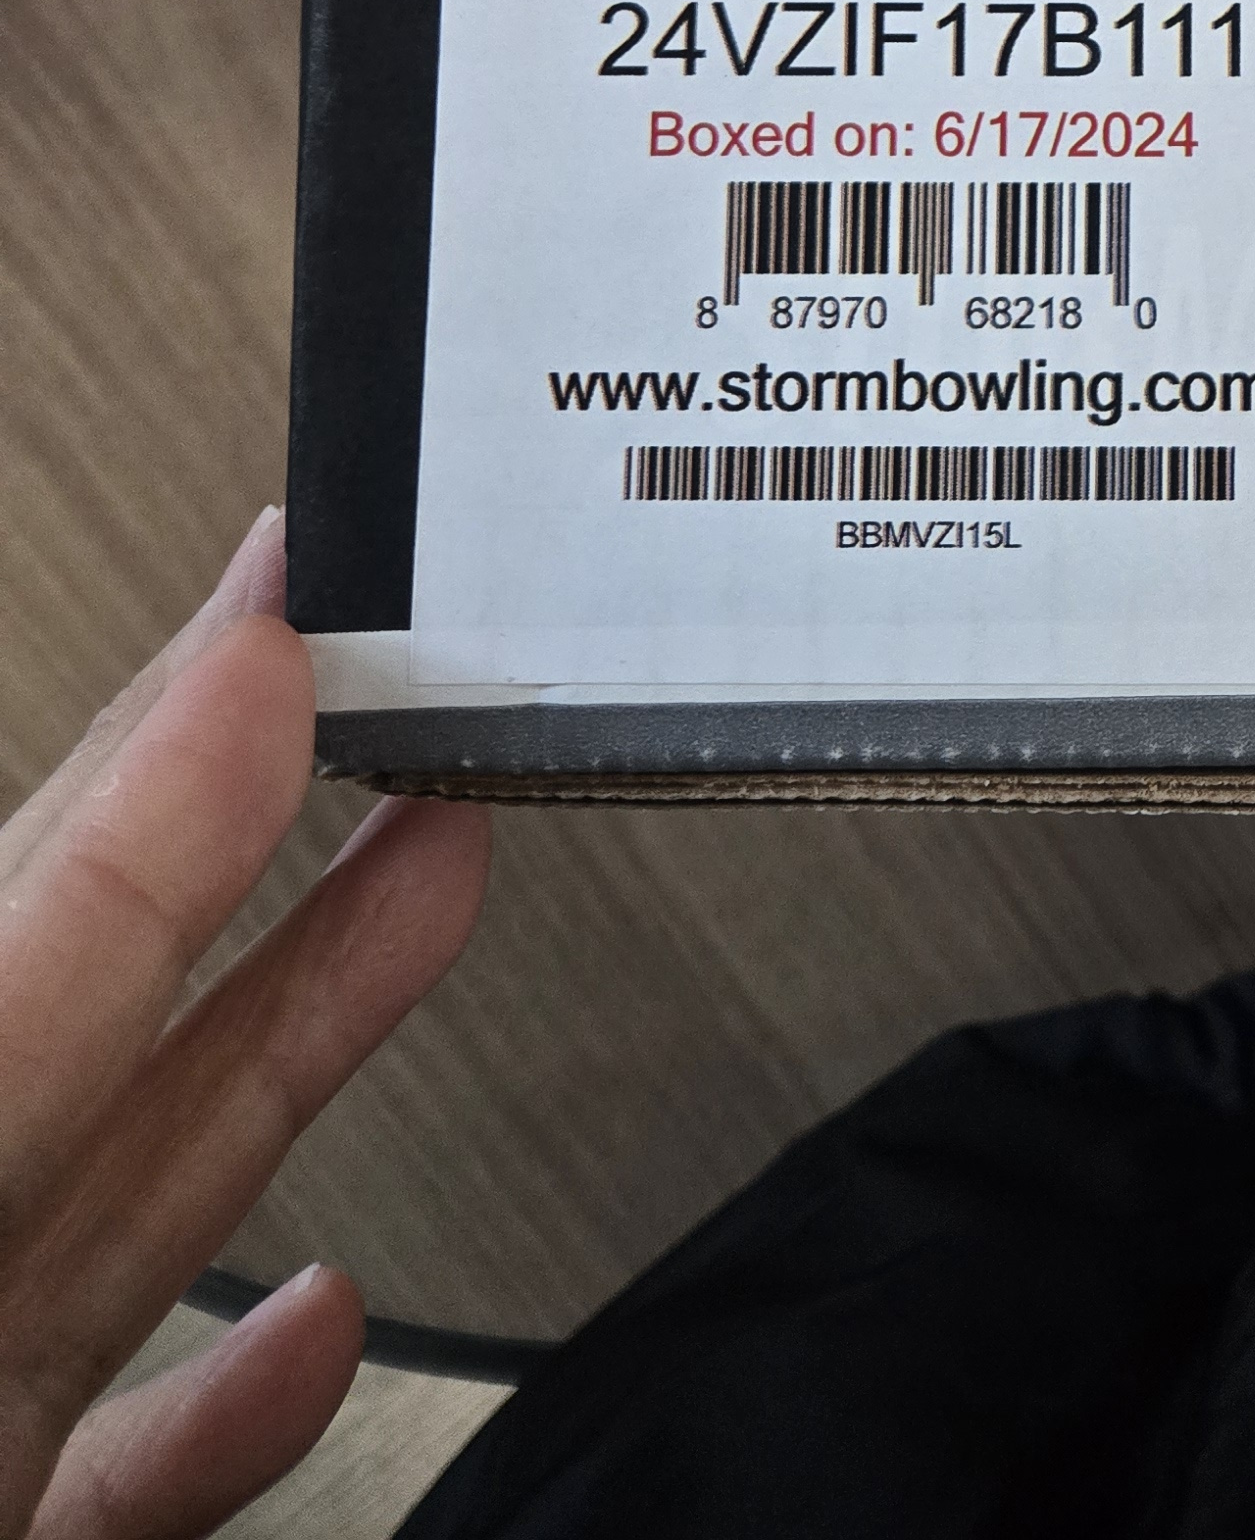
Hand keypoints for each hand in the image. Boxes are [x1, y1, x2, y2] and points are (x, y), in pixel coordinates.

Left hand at [0, 513, 489, 1538]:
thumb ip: (62, 962)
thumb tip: (242, 825)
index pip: (26, 910)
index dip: (164, 751)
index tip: (295, 585)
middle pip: (76, 1011)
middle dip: (246, 830)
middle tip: (391, 666)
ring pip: (126, 1199)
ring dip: (296, 1033)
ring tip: (438, 876)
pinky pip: (126, 1445)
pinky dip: (245, 1378)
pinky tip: (330, 1310)